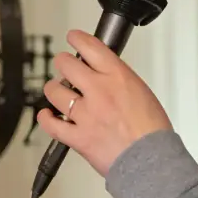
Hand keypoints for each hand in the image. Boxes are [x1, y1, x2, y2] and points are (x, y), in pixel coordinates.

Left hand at [37, 29, 172, 177]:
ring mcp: (85, 114)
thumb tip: (106, 78)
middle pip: (67, 64)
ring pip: (54, 91)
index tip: (73, 38)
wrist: (151, 160)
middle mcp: (98, 91)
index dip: (77, 38)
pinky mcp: (77, 136)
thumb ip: (119, 82)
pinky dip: (45, 118)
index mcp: (117, 77)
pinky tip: (47, 115)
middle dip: (63, 62)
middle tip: (64, 65)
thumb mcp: (142, 93)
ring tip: (56, 90)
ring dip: (53, 89)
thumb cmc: (152, 131)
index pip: (90, 47)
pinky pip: (51, 124)